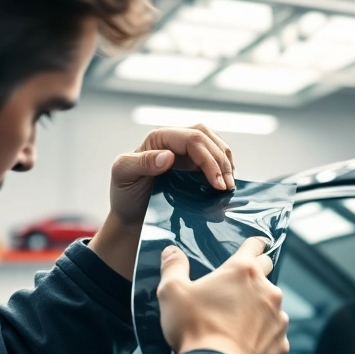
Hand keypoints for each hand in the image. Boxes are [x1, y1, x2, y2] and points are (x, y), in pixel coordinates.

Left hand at [111, 124, 234, 228]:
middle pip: (206, 137)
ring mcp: (184, 151)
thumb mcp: (124, 176)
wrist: (132, 216)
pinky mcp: (192, 163)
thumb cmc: (125, 196)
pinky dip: (224, 166)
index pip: (192, 139)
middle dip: (221, 160)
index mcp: (158, 138)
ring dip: (226, 162)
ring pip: (214, 143)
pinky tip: (226, 182)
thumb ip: (142, 163)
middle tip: (227, 186)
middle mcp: (173, 140)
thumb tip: (169, 156)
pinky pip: (214, 156)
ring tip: (230, 185)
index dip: (209, 159)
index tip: (217, 183)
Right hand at [156, 237, 288, 353]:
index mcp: (243, 271)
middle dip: (255, 275)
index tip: (256, 244)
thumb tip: (172, 252)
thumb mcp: (172, 293)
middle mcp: (267, 290)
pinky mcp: (281, 343)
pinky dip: (262, 337)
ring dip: (258, 309)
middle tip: (237, 287)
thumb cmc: (195, 329)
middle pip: (267, 272)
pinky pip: (273, 334)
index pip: (254, 246)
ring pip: (271, 306)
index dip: (253, 244)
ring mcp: (278, 317)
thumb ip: (173, 267)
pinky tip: (244, 345)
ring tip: (235, 323)